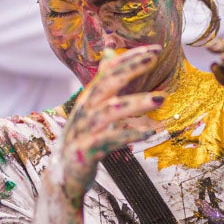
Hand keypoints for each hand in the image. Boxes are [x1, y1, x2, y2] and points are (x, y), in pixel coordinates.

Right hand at [58, 46, 163, 202]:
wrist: (63, 174)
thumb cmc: (84, 137)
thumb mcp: (94, 106)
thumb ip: (104, 80)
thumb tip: (110, 49)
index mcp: (90, 98)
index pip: (109, 71)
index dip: (130, 58)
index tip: (155, 49)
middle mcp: (85, 109)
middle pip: (106, 83)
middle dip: (130, 69)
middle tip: (154, 59)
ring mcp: (83, 130)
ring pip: (109, 110)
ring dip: (136, 103)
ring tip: (160, 99)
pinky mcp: (84, 151)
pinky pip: (108, 140)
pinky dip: (128, 135)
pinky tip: (149, 133)